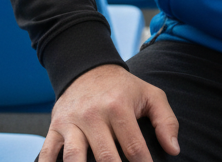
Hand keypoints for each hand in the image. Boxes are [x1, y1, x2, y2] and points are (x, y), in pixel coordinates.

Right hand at [38, 64, 179, 161]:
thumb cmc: (123, 89)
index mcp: (119, 106)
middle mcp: (94, 114)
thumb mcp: (150, 95)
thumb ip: (166, 120)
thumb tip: (174, 149)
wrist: (89, 69)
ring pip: (74, 157)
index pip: (134, 147)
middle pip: (105, 157)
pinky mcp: (55, 127)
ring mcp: (72, 122)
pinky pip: (47, 153)